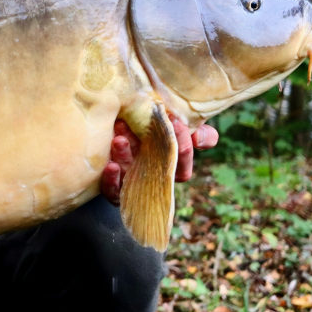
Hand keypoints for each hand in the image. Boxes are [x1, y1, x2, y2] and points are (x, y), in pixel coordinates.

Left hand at [100, 119, 218, 204]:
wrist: (125, 124)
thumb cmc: (158, 130)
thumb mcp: (180, 128)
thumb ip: (201, 133)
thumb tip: (198, 138)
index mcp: (170, 168)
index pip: (183, 169)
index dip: (183, 149)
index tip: (176, 122)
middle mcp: (151, 177)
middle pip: (156, 172)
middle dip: (154, 151)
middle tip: (147, 128)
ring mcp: (131, 181)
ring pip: (131, 176)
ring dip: (126, 157)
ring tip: (120, 140)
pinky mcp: (111, 185)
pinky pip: (112, 190)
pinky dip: (111, 179)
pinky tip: (111, 165)